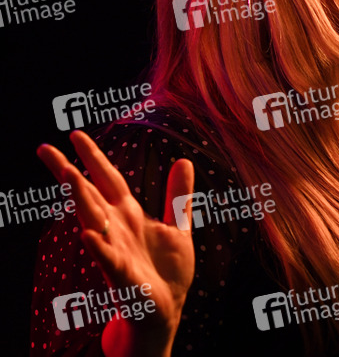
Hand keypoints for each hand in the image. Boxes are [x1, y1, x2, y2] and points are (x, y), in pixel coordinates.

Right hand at [38, 131, 194, 356]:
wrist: (164, 312)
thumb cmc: (165, 272)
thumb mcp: (178, 227)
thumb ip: (178, 196)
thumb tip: (183, 160)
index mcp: (129, 216)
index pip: (108, 180)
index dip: (93, 157)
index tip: (74, 135)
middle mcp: (117, 229)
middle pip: (90, 195)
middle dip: (69, 172)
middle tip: (45, 148)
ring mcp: (116, 250)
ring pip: (93, 221)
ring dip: (81, 200)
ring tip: (68, 176)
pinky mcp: (123, 275)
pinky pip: (108, 259)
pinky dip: (99, 247)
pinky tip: (88, 234)